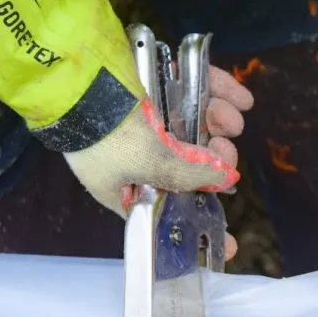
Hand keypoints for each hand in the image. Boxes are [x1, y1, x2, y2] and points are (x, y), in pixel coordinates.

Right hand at [63, 66, 253, 261]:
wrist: (75, 73)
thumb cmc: (106, 134)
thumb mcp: (149, 165)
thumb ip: (189, 175)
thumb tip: (224, 179)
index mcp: (128, 185)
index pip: (169, 212)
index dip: (199, 224)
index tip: (229, 244)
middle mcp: (139, 153)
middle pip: (192, 162)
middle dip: (217, 157)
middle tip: (224, 149)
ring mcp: (148, 114)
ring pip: (198, 123)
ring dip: (223, 122)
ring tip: (225, 115)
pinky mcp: (157, 78)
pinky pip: (197, 87)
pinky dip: (223, 92)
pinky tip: (242, 99)